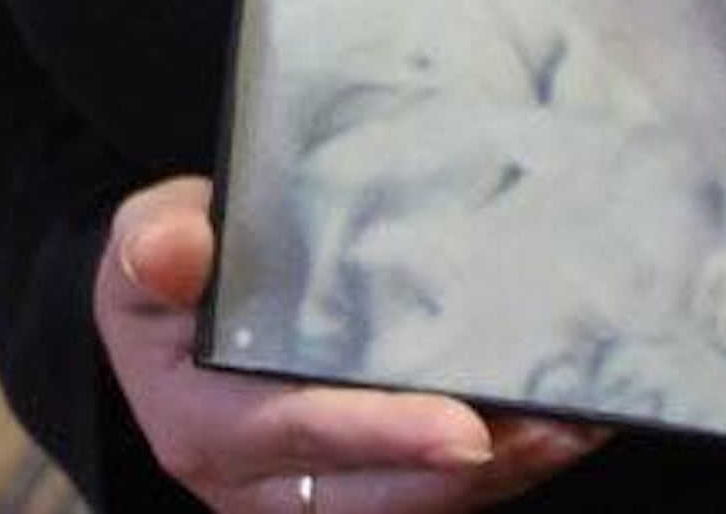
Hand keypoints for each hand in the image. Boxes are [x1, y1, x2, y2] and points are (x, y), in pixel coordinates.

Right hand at [96, 178, 604, 510]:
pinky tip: (563, 422)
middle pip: (379, 495)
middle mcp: (260, 485)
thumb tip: (170, 253)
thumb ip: (156, 243)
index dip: (385, 435)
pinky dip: (501, 465)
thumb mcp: (144, 238)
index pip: (303, 432)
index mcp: (204, 426)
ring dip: (505, 474)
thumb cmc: (166, 265)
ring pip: (416, 504)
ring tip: (580, 425)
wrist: (172, 303)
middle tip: (559, 429)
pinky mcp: (358, 488)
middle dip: (475, 471)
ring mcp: (312, 494)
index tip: (465, 429)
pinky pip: (432, 492)